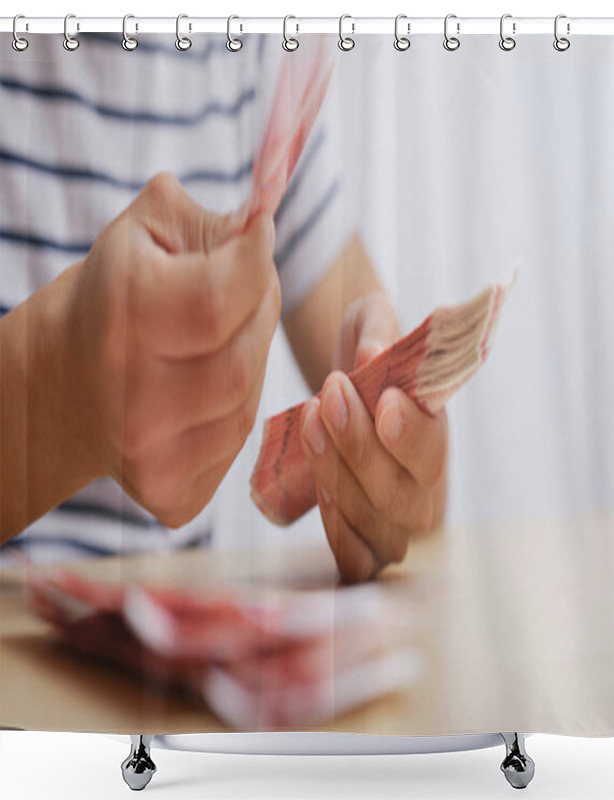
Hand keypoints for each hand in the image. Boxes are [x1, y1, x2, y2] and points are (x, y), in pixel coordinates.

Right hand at [66, 172, 279, 527]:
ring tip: (212, 346)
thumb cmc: (112, 299)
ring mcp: (150, 458)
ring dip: (246, 367)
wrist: (60, 387)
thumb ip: (213, 223)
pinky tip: (199, 395)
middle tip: (235, 295)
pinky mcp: (171, 495)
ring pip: (248, 405)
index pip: (226, 297)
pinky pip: (236, 446)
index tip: (258, 238)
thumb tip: (270, 221)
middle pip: (246, 358)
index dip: (256, 261)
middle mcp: (133, 400)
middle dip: (256, 316)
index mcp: (124, 319)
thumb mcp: (146, 235)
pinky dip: (229, 413)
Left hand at [298, 292, 447, 583]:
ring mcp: (393, 517)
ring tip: (311, 424)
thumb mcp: (371, 322)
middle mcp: (422, 483)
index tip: (385, 401)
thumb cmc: (363, 352)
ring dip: (340, 482)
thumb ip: (377, 332)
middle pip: (405, 496)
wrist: (340, 383)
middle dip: (361, 450)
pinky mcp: (362, 539)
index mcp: (435, 431)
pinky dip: (337, 533)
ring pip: (379, 529)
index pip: (434, 446)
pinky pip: (357, 561)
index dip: (412, 433)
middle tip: (330, 395)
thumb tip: (372, 353)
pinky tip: (317, 488)